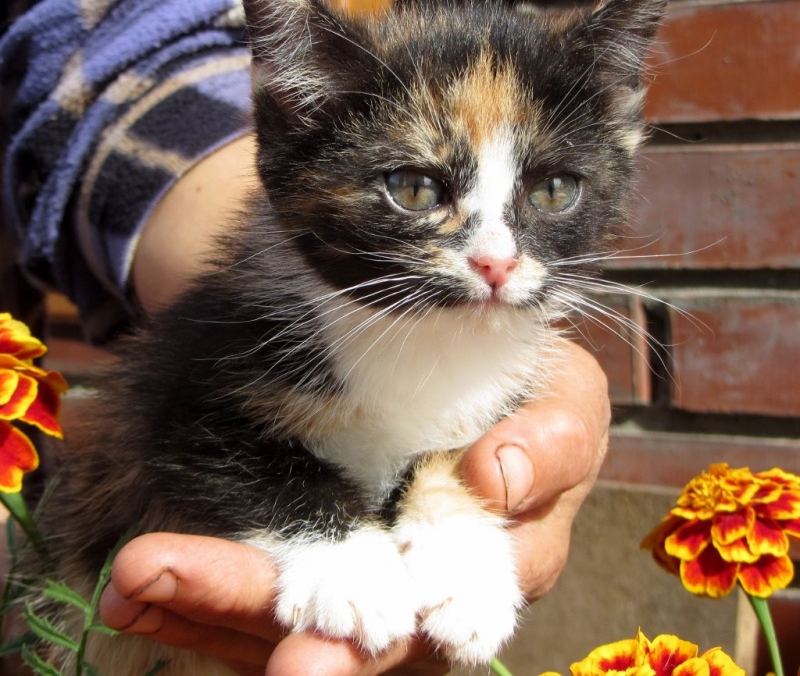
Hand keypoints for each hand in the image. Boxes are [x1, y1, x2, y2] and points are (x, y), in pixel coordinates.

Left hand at [99, 341, 609, 674]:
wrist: (491, 370)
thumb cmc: (537, 395)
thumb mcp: (568, 402)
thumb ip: (553, 442)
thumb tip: (496, 478)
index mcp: (499, 568)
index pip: (437, 617)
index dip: (372, 641)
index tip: (303, 656)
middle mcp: (426, 598)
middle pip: (343, 635)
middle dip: (253, 613)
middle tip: (156, 582)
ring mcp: (369, 584)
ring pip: (287, 620)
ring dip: (202, 598)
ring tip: (131, 576)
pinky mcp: (323, 562)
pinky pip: (262, 589)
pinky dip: (198, 589)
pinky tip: (137, 587)